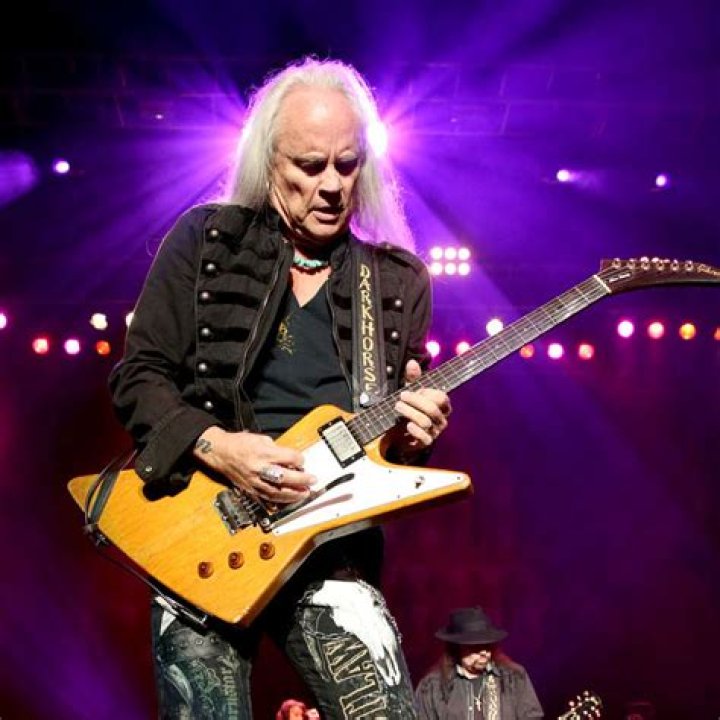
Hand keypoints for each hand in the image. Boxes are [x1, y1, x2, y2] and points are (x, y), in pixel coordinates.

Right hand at [193, 426, 314, 503]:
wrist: (220, 452)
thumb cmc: (240, 443)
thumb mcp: (261, 439)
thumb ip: (278, 450)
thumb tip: (292, 460)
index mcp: (262, 452)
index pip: (288, 458)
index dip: (299, 459)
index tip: (303, 461)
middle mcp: (258, 468)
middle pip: (284, 477)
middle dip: (301, 480)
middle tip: (312, 480)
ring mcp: (253, 481)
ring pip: (276, 491)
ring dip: (293, 494)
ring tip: (304, 494)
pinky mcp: (250, 489)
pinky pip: (266, 498)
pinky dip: (279, 501)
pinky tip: (288, 500)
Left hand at [390, 359, 450, 456]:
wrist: (404, 432)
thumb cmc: (412, 409)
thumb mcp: (412, 392)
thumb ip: (413, 378)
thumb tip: (411, 362)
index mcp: (442, 406)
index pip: (441, 397)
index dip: (427, 393)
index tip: (415, 390)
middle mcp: (441, 419)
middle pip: (432, 409)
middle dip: (415, 401)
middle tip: (401, 397)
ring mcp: (435, 432)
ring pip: (425, 421)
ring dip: (409, 412)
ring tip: (397, 407)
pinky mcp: (427, 442)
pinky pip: (424, 438)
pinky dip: (415, 430)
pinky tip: (407, 425)